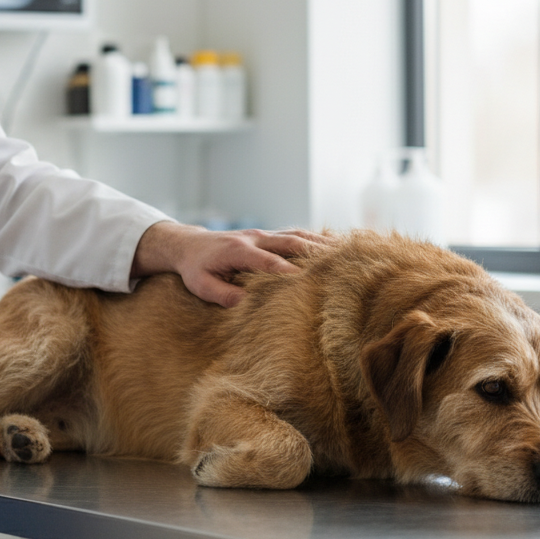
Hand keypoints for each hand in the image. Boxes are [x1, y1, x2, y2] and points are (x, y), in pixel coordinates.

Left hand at [131, 221, 330, 307]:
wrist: (190, 244)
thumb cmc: (196, 269)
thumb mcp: (201, 285)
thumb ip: (222, 294)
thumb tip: (245, 305)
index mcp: (239, 251)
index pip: (269, 262)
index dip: (289, 270)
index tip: (309, 282)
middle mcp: (256, 239)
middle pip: (292, 242)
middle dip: (317, 253)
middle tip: (343, 263)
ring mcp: (264, 235)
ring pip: (298, 235)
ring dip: (322, 243)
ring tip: (349, 251)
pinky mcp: (269, 235)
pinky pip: (296, 234)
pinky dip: (316, 238)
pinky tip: (336, 245)